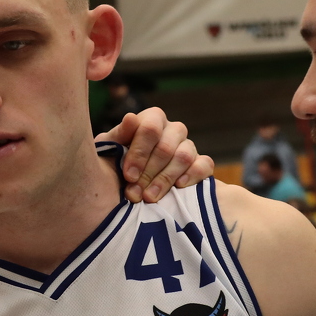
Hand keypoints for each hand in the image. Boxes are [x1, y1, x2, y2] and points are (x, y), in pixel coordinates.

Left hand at [97, 107, 213, 202]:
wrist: (124, 185)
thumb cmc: (115, 163)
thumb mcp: (110, 150)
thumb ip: (118, 135)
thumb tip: (131, 118)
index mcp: (151, 119)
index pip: (150, 128)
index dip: (139, 153)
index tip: (128, 176)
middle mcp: (172, 129)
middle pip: (166, 147)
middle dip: (148, 173)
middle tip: (135, 193)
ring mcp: (188, 145)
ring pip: (184, 156)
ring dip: (165, 179)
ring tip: (149, 197)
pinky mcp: (201, 163)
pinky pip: (205, 165)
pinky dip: (193, 175)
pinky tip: (178, 187)